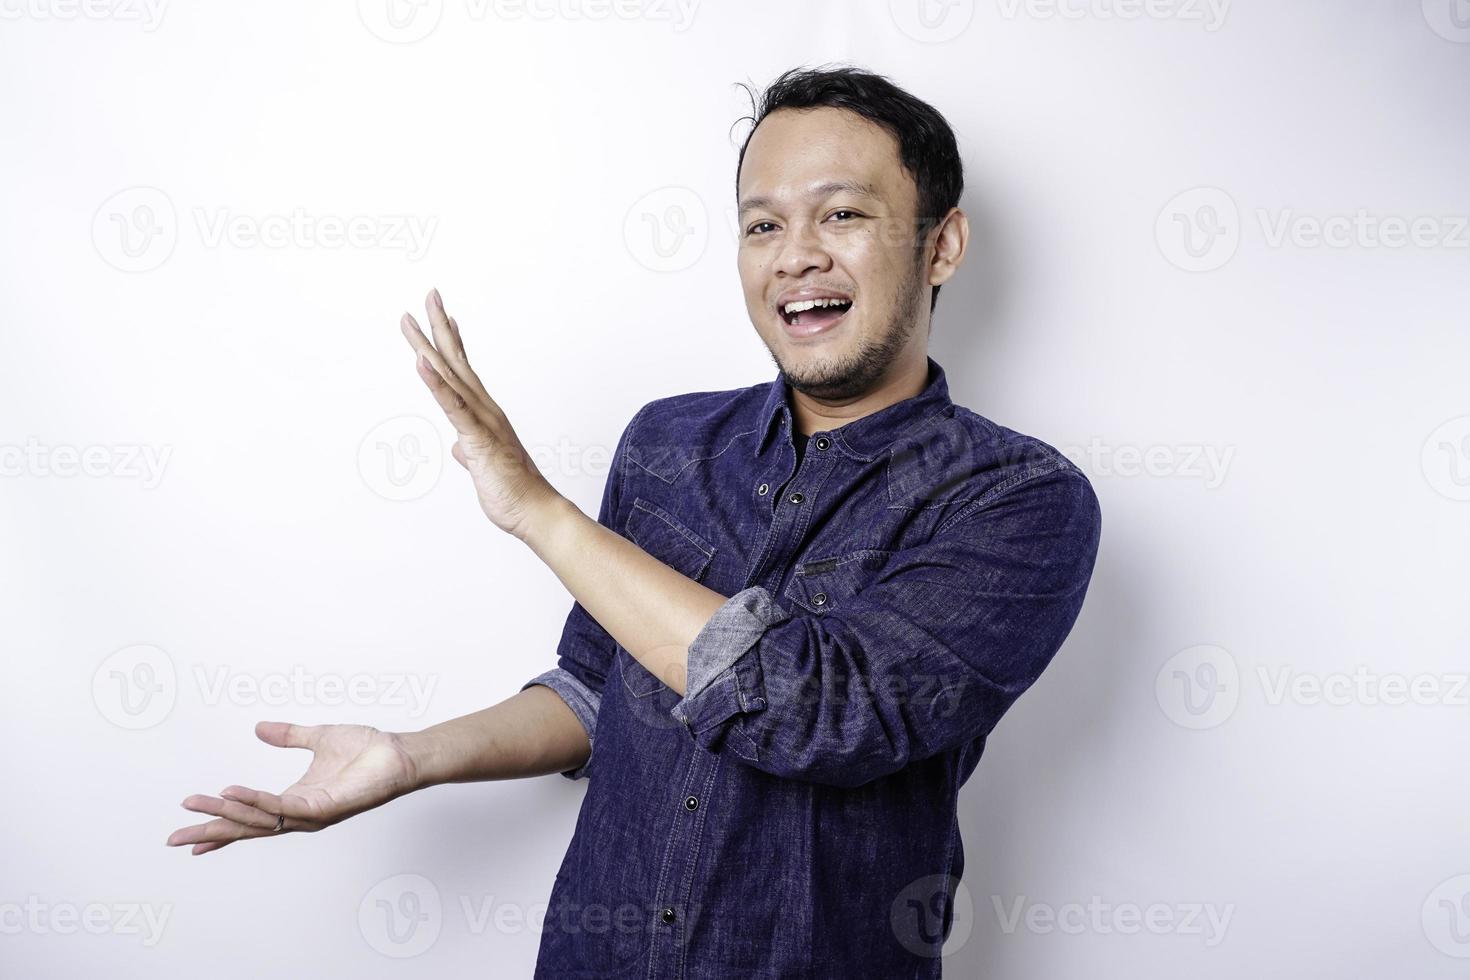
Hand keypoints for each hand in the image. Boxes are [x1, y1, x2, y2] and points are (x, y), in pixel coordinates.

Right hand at [165, 721, 418, 855]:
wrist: (400, 752)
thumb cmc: (368, 750)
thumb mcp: (318, 737)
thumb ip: (289, 736)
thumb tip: (259, 728)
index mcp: (296, 800)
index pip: (252, 819)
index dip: (222, 826)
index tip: (190, 837)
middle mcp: (301, 814)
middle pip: (248, 828)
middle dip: (211, 832)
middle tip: (174, 838)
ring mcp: (313, 814)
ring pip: (261, 820)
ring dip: (228, 812)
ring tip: (199, 803)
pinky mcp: (326, 808)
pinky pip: (284, 808)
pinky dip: (258, 801)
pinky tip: (234, 793)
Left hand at [399, 288, 560, 539]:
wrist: (536, 512)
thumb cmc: (514, 491)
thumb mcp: (482, 466)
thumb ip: (470, 450)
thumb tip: (459, 447)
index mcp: (484, 414)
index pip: (463, 370)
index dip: (452, 340)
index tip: (443, 314)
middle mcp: (484, 409)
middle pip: (455, 360)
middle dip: (439, 326)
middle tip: (428, 294)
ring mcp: (482, 421)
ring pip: (450, 376)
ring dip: (428, 346)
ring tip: (412, 320)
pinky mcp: (478, 439)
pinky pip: (453, 407)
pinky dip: (436, 384)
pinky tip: (422, 364)